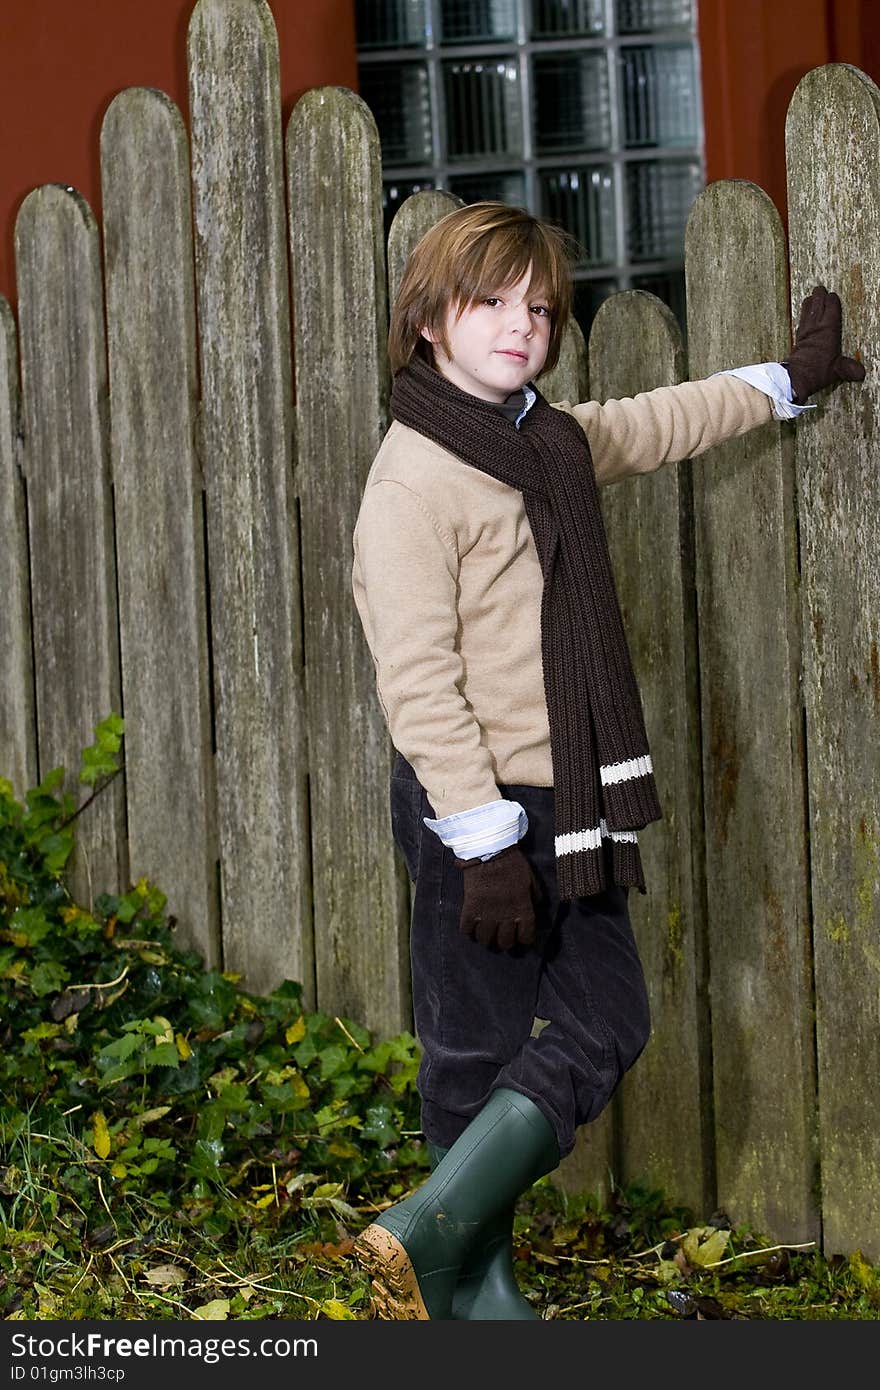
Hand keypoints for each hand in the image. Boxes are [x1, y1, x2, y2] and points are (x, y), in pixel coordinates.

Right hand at [454, 843, 539, 949]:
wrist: (490, 850)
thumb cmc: (512, 863)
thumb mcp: (530, 878)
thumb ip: (534, 894)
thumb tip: (537, 904)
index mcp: (522, 909)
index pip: (526, 936)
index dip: (524, 940)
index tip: (521, 937)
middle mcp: (505, 916)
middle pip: (505, 942)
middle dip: (505, 942)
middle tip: (502, 937)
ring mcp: (486, 914)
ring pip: (485, 939)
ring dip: (486, 939)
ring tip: (486, 934)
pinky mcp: (470, 909)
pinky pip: (467, 930)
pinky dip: (468, 932)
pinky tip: (471, 928)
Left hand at [783, 285, 864, 404]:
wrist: (796, 377)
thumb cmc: (818, 372)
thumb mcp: (838, 370)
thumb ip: (849, 368)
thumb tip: (861, 373)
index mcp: (828, 329)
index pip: (831, 308)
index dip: (832, 300)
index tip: (832, 295)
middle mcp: (816, 327)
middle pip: (817, 305)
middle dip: (819, 296)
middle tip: (820, 289)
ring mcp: (805, 331)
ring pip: (807, 311)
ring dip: (809, 303)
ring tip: (811, 297)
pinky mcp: (797, 338)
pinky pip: (801, 321)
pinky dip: (803, 315)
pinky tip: (803, 315)